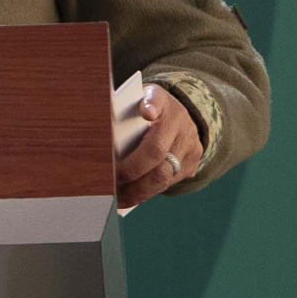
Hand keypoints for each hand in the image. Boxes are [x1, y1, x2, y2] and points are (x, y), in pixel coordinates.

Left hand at [117, 85, 202, 208]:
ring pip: (164, 174)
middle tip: (111, 180)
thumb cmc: (143, 110)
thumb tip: (104, 138)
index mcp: (160, 99)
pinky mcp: (192, 163)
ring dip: (137, 189)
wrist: (175, 115)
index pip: (156, 100)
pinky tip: (128, 197)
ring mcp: (190, 143)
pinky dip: (146, 193)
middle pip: (157, 150)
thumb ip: (122, 115)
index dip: (151, 106)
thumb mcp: (133, 103)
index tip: (146, 113)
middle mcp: (180, 120)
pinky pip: (169, 183)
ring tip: (116, 196)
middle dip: (131, 170)